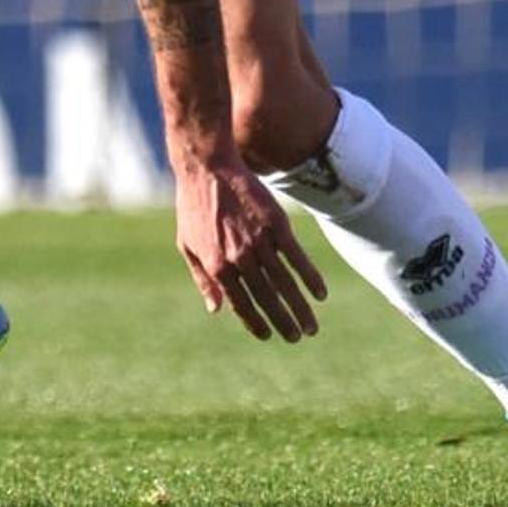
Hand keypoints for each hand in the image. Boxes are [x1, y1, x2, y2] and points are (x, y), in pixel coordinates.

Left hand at [173, 153, 326, 340]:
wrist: (207, 168)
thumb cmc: (193, 207)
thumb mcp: (188, 246)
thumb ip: (203, 279)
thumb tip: (216, 310)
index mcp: (217, 266)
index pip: (241, 304)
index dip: (256, 323)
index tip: (268, 336)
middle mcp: (240, 258)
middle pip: (268, 298)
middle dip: (283, 322)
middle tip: (297, 338)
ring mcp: (260, 242)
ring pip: (285, 283)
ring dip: (300, 308)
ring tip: (311, 327)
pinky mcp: (277, 225)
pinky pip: (298, 258)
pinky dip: (310, 278)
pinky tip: (320, 294)